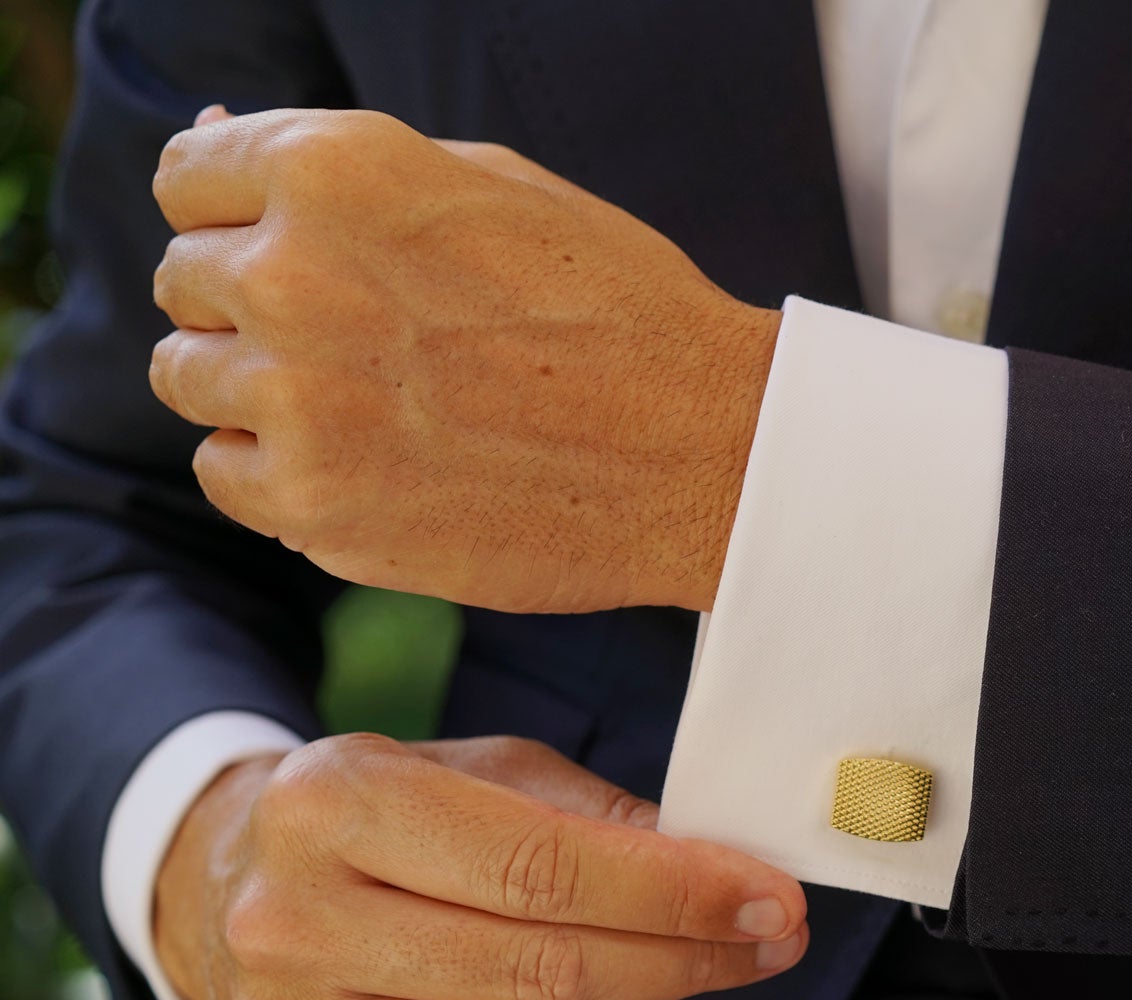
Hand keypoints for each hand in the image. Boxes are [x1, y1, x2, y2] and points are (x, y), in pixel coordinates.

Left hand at [147, 106, 779, 614]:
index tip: (304, 251)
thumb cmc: (616, 310)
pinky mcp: (314, 506)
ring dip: (262, 387)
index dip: (243, 211)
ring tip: (375, 402)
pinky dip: (279, 471)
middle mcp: (294, 276)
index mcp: (335, 170)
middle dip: (257, 302)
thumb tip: (214, 127)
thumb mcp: (491, 187)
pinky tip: (370, 460)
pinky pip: (225, 473)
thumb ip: (342, 166)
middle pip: (188, 279)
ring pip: (190, 377)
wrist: (708, 454)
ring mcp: (296, 400)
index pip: (188, 173)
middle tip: (369, 339)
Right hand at [153, 733, 807, 999]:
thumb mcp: (479, 767)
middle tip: (763, 942)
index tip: (771, 899)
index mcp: (334, 801)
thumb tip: (717, 869)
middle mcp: (289, 918)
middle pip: (542, 970)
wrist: (231, 885)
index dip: (677, 893)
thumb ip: (593, 814)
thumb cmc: (388, 815)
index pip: (543, 867)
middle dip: (683, 960)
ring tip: (682, 983)